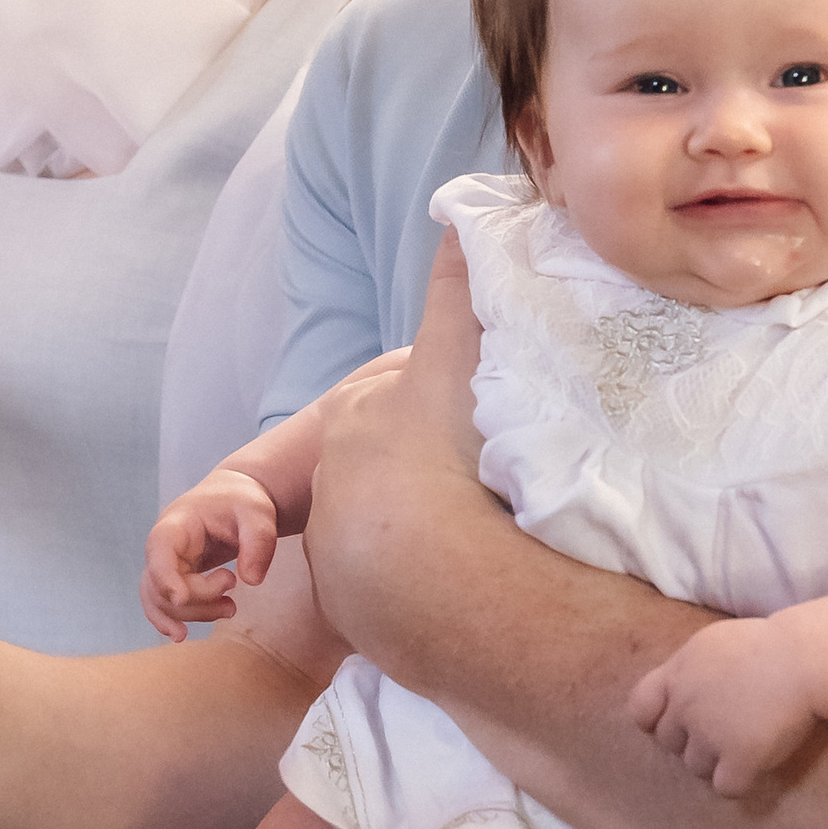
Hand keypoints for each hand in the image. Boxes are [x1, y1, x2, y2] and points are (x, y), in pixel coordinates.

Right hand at [143, 471, 280, 640]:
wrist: (233, 498)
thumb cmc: (242, 501)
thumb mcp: (258, 513)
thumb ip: (258, 542)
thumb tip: (251, 581)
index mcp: (175, 524)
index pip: (160, 551)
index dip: (165, 577)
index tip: (181, 599)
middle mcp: (161, 546)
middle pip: (161, 584)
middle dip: (199, 598)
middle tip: (234, 585)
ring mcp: (163, 564)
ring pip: (161, 600)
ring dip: (193, 614)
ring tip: (230, 609)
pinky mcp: (172, 578)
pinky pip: (161, 604)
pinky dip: (170, 620)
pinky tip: (182, 635)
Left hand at [304, 233, 492, 663]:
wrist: (440, 585)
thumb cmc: (445, 463)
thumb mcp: (453, 362)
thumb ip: (454, 291)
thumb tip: (460, 214)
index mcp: (356, 422)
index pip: (403, 406)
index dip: (447, 411)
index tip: (484, 427)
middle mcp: (334, 486)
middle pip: (397, 469)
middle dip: (434, 474)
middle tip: (493, 485)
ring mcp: (340, 555)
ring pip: (395, 531)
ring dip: (429, 534)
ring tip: (486, 541)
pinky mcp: (354, 614)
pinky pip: (397, 592)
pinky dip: (424, 587)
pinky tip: (468, 585)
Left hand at [629, 617, 815, 797]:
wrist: (804, 657)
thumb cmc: (768, 643)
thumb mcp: (714, 642)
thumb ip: (691, 667)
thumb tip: (684, 685)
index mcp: (678, 674)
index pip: (640, 708)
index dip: (656, 719)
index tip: (680, 721)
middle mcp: (685, 706)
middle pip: (671, 742)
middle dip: (693, 741)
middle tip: (726, 731)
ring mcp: (709, 735)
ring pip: (695, 768)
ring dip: (715, 763)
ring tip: (744, 746)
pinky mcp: (739, 758)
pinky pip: (726, 787)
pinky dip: (739, 782)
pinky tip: (756, 766)